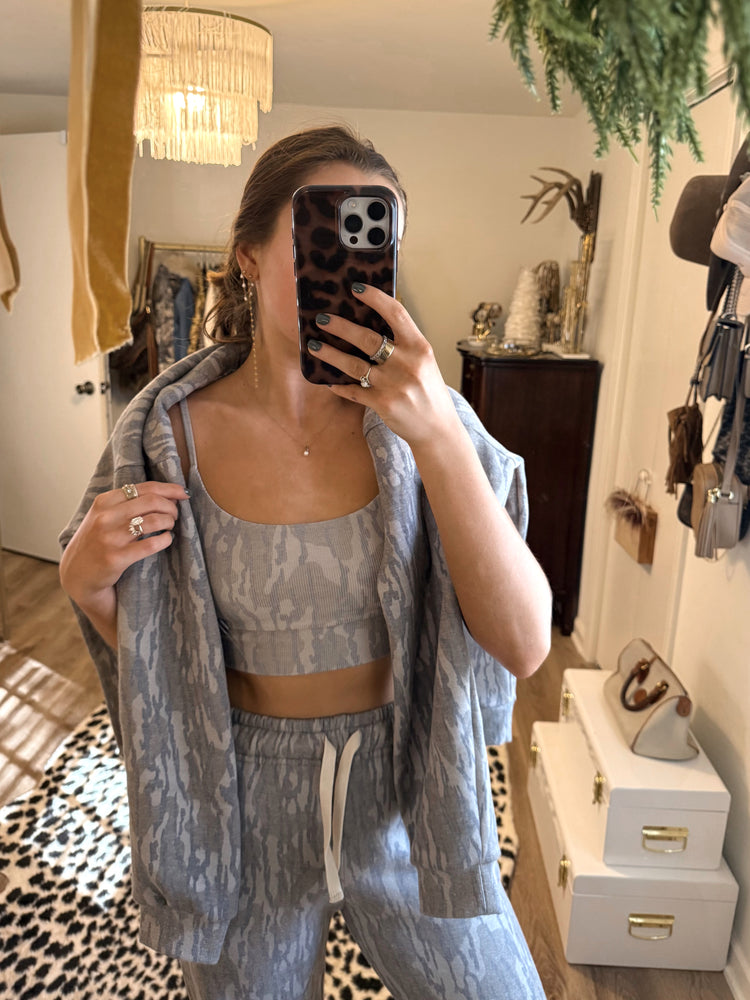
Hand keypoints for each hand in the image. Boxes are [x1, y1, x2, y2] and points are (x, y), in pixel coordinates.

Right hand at [60, 481, 188, 604]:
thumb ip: (128, 503)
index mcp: (104, 502)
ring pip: (154, 521)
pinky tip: (166, 540)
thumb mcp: (103, 516)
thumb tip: (167, 493)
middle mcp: (105, 517)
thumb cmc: (96, 542)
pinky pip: (151, 544)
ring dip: (169, 522)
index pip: (144, 488)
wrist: (77, 575)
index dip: (169, 489)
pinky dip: (166, 539)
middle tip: (175, 515)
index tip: (183, 493)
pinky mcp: (116, 558)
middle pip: (152, 501)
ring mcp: (109, 538)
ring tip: (169, 526)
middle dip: (171, 507)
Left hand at [308, 284, 457, 446]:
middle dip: (340, 326)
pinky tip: (328, 381)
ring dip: (330, 354)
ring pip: (354, 365)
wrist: (438, 428)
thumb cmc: (428, 390)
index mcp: (420, 347)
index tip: (355, 288)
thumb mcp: (424, 361)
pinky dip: (339, 385)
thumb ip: (403, 343)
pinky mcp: (383, 404)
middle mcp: (407, 363)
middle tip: (321, 319)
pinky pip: (353, 391)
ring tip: (314, 346)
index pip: (396, 313)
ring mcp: (394, 385)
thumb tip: (371, 321)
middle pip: (367, 338)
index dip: (374, 298)